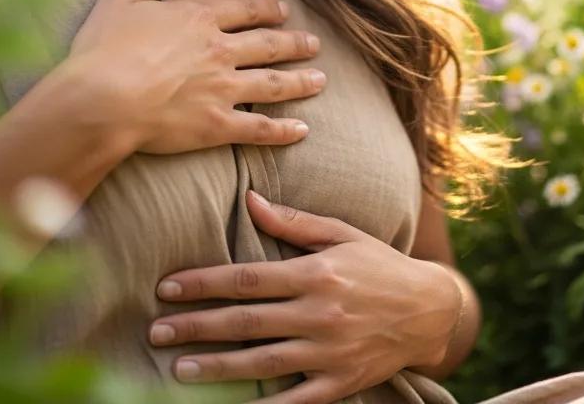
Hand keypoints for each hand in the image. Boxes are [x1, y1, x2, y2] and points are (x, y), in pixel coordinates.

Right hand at [60, 0, 325, 153]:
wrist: (101, 99)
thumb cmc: (104, 49)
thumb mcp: (120, 0)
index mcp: (199, 19)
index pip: (244, 10)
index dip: (267, 9)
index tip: (284, 10)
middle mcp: (219, 51)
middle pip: (268, 44)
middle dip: (295, 44)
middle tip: (315, 44)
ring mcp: (223, 89)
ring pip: (273, 83)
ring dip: (300, 81)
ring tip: (321, 80)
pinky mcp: (217, 125)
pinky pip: (259, 128)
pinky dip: (283, 130)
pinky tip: (302, 131)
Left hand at [147, 189, 460, 402]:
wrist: (428, 309)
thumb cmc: (379, 264)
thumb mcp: (342, 233)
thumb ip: (294, 221)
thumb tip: (249, 200)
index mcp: (316, 272)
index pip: (248, 278)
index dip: (204, 283)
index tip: (166, 287)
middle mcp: (319, 312)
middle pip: (246, 322)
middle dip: (196, 327)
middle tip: (156, 332)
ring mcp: (329, 351)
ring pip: (261, 362)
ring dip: (216, 367)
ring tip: (178, 369)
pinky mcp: (339, 383)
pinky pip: (294, 401)